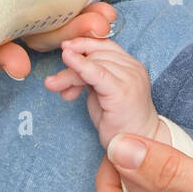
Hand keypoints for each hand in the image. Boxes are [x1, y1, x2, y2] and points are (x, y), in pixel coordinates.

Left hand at [46, 38, 167, 191]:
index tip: (64, 50)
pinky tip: (67, 60)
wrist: (138, 146)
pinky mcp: (122, 91)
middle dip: (71, 61)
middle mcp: (133, 67)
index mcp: (130, 64)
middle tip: (54, 80)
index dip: (82, 45)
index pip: (104, 45)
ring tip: (55, 87)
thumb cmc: (119, 121)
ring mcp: (130, 78)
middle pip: (96, 53)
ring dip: (69, 73)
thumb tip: (67, 59)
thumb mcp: (100, 92)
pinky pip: (97, 73)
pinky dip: (80, 66)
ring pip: (92, 62)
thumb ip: (89, 75)